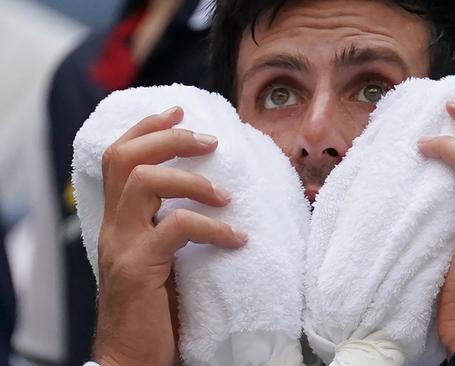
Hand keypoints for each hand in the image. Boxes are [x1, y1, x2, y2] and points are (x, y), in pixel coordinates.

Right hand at [93, 106, 247, 365]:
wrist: (133, 359)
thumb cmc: (154, 309)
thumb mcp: (160, 258)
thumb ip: (169, 227)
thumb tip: (212, 197)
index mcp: (120, 221)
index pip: (121, 158)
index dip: (148, 128)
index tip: (180, 111)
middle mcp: (114, 227)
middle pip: (127, 158)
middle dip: (170, 138)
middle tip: (210, 140)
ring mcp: (122, 245)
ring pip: (144, 181)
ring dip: (190, 178)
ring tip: (226, 194)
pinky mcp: (139, 268)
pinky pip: (176, 229)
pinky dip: (212, 227)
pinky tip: (238, 239)